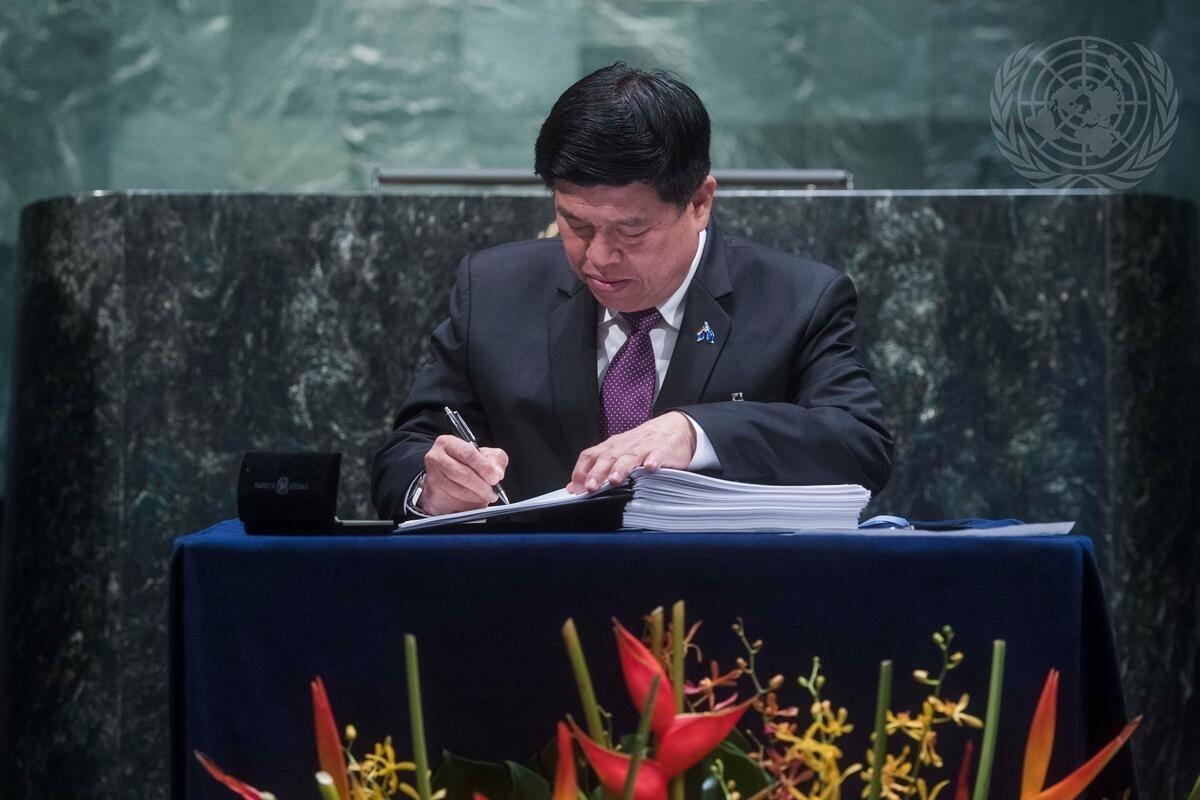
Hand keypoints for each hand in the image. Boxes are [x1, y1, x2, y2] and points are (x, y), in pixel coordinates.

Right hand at [420, 435, 509, 514]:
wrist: (448, 478)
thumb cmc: (467, 464)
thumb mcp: (485, 455)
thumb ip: (495, 459)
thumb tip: (496, 472)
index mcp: (448, 443)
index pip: (468, 454)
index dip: (485, 467)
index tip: (495, 477)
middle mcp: (436, 458)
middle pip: (462, 473)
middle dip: (481, 485)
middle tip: (492, 491)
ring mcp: (433, 476)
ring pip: (457, 490)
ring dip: (476, 496)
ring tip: (486, 496)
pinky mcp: (434, 494)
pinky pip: (453, 501)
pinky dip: (468, 504)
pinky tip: (474, 500)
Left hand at [567, 411, 696, 493]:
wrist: (673, 427)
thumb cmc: (642, 443)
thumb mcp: (617, 453)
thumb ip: (595, 469)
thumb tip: (573, 487)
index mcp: (611, 447)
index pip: (590, 456)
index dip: (581, 471)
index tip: (576, 489)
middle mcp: (624, 446)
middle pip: (607, 458)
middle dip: (597, 473)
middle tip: (591, 487)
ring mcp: (643, 448)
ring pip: (629, 457)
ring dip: (621, 468)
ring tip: (615, 480)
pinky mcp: (662, 451)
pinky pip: (657, 455)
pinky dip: (653, 461)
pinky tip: (650, 468)